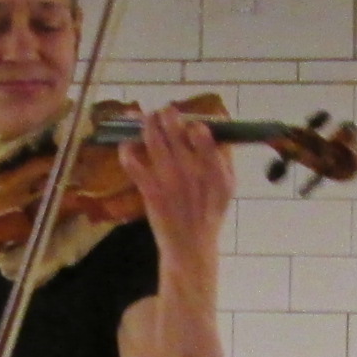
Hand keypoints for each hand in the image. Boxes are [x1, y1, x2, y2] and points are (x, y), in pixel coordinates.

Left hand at [117, 103, 233, 263]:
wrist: (190, 245)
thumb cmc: (210, 214)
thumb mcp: (228, 186)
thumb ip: (224, 158)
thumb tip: (217, 129)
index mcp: (213, 169)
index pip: (203, 134)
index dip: (194, 122)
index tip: (191, 122)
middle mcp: (190, 170)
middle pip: (174, 130)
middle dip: (167, 114)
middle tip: (165, 111)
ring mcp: (168, 179)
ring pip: (152, 139)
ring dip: (147, 123)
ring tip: (145, 117)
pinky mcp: (149, 189)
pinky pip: (133, 163)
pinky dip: (127, 149)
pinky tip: (127, 142)